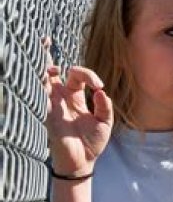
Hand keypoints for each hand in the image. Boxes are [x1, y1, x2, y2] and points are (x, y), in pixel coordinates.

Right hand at [44, 42, 112, 175]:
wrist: (83, 162)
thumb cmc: (93, 142)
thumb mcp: (105, 121)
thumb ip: (104, 106)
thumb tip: (100, 91)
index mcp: (75, 96)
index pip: (76, 75)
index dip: (88, 74)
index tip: (99, 86)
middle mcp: (61, 97)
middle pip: (51, 72)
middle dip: (46, 55)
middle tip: (44, 39)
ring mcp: (52, 104)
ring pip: (42, 80)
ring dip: (41, 64)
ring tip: (40, 46)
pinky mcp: (48, 114)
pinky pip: (40, 96)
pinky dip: (39, 83)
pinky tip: (40, 71)